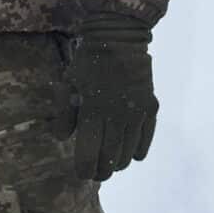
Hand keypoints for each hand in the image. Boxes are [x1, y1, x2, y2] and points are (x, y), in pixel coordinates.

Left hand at [68, 15, 157, 177]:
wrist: (120, 38)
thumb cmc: (89, 62)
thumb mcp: (69, 83)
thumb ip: (64, 113)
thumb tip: (63, 138)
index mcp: (92, 110)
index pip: (88, 152)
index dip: (84, 169)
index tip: (82, 173)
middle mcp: (116, 116)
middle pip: (110, 158)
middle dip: (101, 171)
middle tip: (96, 174)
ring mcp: (136, 113)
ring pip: (128, 152)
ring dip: (118, 163)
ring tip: (111, 164)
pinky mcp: (150, 108)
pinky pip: (146, 139)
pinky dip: (138, 151)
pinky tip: (131, 154)